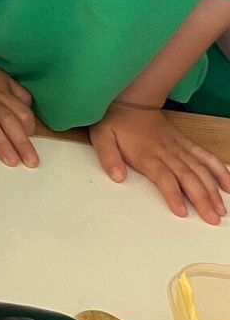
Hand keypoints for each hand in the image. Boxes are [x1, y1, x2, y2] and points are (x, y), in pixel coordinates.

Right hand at [0, 54, 38, 167]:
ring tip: (11, 161)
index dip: (29, 130)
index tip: (31, 145)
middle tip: (30, 162)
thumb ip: (17, 94)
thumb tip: (28, 109)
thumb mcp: (1, 78)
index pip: (23, 113)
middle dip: (21, 143)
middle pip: (9, 122)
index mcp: (3, 93)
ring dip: (2, 144)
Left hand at [91, 102, 228, 224]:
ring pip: (200, 170)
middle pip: (188, 177)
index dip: (173, 194)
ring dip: (212, 189)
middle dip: (201, 199)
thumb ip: (108, 157)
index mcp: (146, 154)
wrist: (132, 100)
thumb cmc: (116, 121)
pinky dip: (219, 169)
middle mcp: (166, 152)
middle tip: (212, 218)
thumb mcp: (102, 137)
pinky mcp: (185, 143)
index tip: (182, 211)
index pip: (163, 177)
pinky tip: (228, 184)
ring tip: (221, 209)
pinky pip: (205, 156)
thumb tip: (117, 177)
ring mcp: (179, 147)